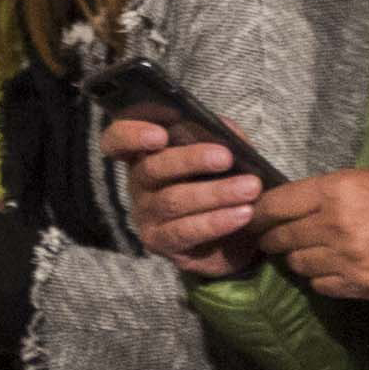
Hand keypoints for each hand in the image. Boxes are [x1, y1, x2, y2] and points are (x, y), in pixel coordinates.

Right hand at [110, 116, 258, 276]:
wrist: (232, 236)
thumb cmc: (220, 185)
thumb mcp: (223, 156)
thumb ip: (221, 138)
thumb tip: (223, 127)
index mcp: (147, 153)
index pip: (118, 139)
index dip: (131, 134)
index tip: (160, 135)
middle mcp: (138, 183)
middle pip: (151, 168)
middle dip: (190, 160)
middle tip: (226, 157)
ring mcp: (145, 214)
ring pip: (172, 201)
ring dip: (214, 193)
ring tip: (250, 188)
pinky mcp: (158, 242)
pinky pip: (183, 231)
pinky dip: (216, 222)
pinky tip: (242, 214)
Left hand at [252, 165, 368, 301]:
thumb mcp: (366, 178)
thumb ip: (326, 193)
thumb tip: (290, 205)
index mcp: (336, 191)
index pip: (275, 205)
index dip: (259, 213)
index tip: (254, 217)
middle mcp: (334, 225)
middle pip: (281, 237)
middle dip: (273, 238)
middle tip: (273, 238)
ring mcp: (345, 259)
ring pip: (297, 264)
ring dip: (299, 258)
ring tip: (310, 251)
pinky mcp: (358, 285)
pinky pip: (320, 284)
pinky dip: (321, 277)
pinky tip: (333, 267)